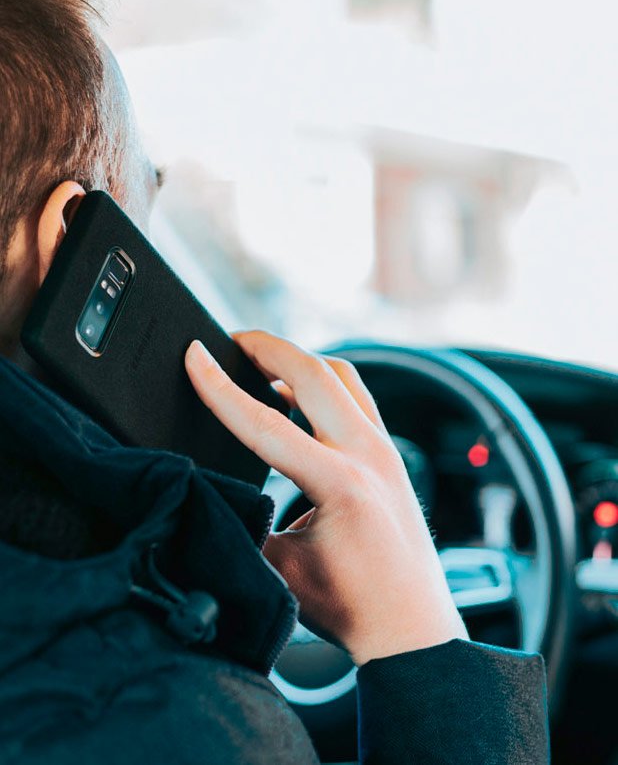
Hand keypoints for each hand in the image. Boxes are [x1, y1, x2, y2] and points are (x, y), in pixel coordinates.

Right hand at [185, 331, 467, 665]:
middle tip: (231, 340)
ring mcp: (386, 450)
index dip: (220, 387)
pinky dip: (324, 382)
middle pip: (314, 372)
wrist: (411, 627)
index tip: (193, 355)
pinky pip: (358, 396)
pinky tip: (300, 395)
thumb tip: (212, 490)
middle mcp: (369, 455)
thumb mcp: (280, 568)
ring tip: (262, 361)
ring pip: (343, 376)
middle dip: (267, 347)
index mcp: (340, 484)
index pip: (265, 422)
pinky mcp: (391, 454)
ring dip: (299, 360)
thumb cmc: (353, 607)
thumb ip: (244, 522)